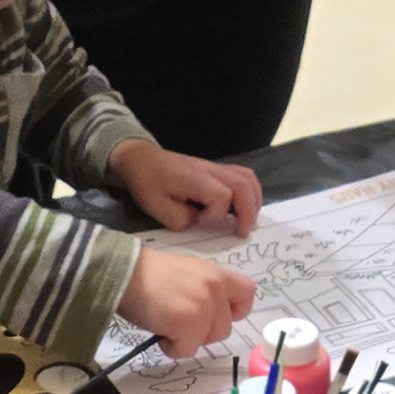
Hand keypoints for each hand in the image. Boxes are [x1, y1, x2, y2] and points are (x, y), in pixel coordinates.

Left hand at [110, 139, 260, 236]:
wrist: (141, 160)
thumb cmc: (147, 185)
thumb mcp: (159, 210)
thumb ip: (184, 220)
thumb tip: (204, 223)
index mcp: (195, 179)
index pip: (221, 197)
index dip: (216, 216)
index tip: (200, 223)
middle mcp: (210, 170)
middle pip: (244, 185)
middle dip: (248, 212)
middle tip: (243, 233)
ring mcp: (215, 167)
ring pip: (248, 177)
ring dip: (254, 200)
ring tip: (247, 221)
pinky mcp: (215, 169)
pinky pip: (242, 175)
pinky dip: (249, 192)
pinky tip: (243, 207)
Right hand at [119, 248, 254, 359]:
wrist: (126, 273)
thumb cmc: (150, 273)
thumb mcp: (188, 271)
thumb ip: (205, 288)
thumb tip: (208, 313)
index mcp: (216, 274)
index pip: (247, 293)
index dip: (236, 310)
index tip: (219, 315)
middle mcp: (215, 289)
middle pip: (225, 328)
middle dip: (203, 331)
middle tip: (180, 321)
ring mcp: (204, 308)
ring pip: (208, 340)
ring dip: (188, 339)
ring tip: (168, 323)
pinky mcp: (189, 325)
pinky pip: (187, 350)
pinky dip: (172, 347)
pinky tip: (160, 330)